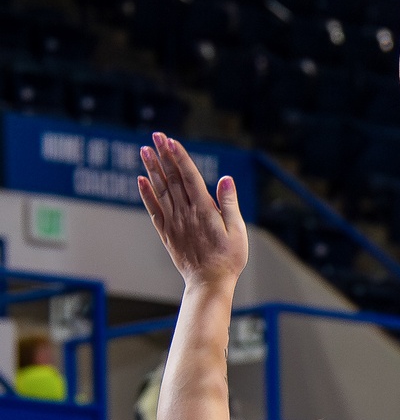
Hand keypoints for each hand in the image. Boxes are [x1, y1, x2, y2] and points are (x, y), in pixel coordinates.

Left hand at [138, 134, 247, 290]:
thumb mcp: (237, 231)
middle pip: (172, 179)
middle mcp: (185, 214)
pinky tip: (140, 179)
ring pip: (160, 191)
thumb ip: (229, 204)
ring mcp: (174, 223)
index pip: (189, 178)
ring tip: (144, 150)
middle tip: (156, 136)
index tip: (171, 141)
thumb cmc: (229, 258)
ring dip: (152, 169)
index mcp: (204, 211)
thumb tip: (225, 179)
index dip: (180, 157)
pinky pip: (153, 209)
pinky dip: (146, 194)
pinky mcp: (167, 233)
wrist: (209, 283)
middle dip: (164, 156)